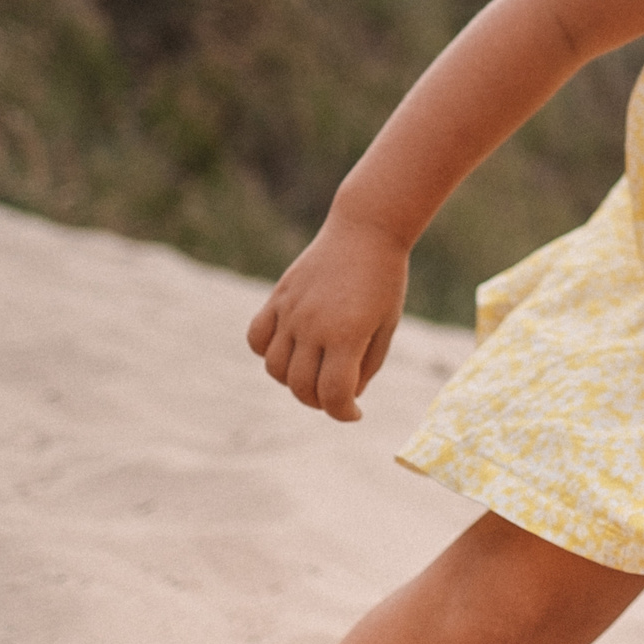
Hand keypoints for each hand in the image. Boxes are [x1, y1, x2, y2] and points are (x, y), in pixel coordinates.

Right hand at [244, 215, 409, 420]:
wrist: (366, 231)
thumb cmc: (385, 280)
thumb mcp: (387, 325)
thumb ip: (367, 365)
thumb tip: (347, 396)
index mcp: (346, 334)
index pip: (333, 394)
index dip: (343, 413)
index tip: (354, 413)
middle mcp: (313, 325)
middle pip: (300, 386)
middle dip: (319, 401)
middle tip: (337, 395)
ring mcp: (290, 311)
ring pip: (274, 368)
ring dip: (293, 381)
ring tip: (316, 373)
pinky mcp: (278, 298)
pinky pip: (257, 337)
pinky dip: (268, 353)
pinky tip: (291, 350)